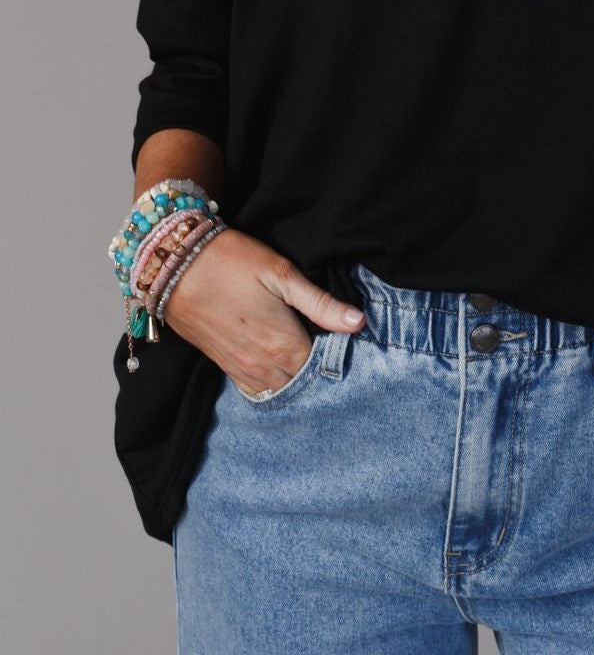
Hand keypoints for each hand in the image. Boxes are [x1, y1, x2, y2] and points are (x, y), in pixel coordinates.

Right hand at [160, 227, 365, 396]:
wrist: (173, 266)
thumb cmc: (231, 262)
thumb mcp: (281, 274)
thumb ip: (320, 303)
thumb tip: (358, 322)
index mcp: (283, 344)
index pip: (323, 368)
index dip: (338, 358)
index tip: (348, 344)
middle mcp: (263, 365)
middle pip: (302, 383)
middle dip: (318, 374)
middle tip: (331, 354)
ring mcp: (241, 369)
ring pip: (279, 391)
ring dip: (295, 381)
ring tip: (308, 362)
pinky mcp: (224, 365)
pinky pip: (255, 390)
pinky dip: (272, 385)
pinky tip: (280, 370)